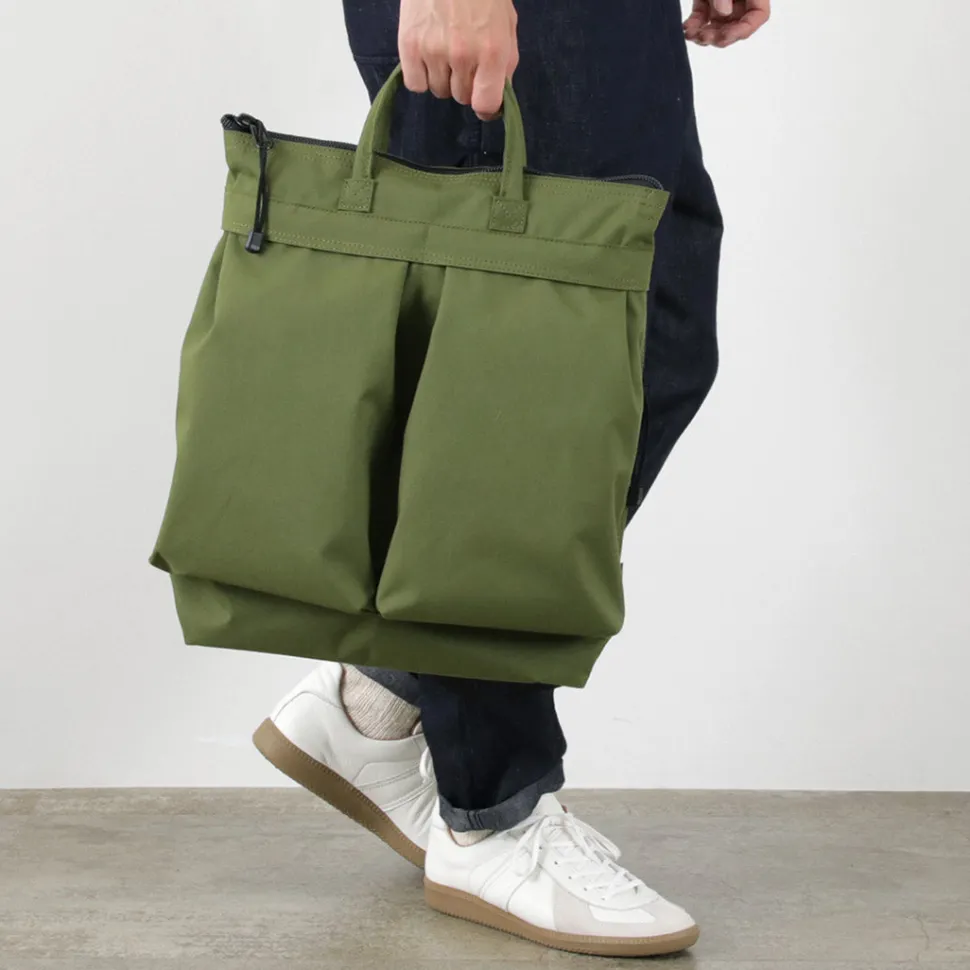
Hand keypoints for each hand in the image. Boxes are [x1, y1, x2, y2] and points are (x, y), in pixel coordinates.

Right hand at [398, 0, 518, 120]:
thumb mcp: (506, 23)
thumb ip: (506, 62)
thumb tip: (499, 96)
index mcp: (492, 51)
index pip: (486, 104)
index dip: (486, 108)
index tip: (484, 102)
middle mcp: (463, 56)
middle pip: (461, 98)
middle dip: (465, 84)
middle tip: (464, 60)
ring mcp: (434, 51)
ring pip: (439, 91)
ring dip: (443, 78)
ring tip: (444, 50)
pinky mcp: (409, 46)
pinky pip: (416, 84)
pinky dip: (421, 75)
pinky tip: (427, 56)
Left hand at [684, 0, 770, 47]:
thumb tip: (724, 12)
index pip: (758, 17)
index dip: (742, 30)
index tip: (725, 36)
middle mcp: (740, 1)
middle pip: (734, 27)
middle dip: (717, 36)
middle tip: (703, 37)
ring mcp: (722, 2)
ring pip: (716, 28)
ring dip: (703, 35)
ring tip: (691, 34)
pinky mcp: (705, 2)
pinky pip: (700, 18)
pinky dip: (692, 26)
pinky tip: (686, 28)